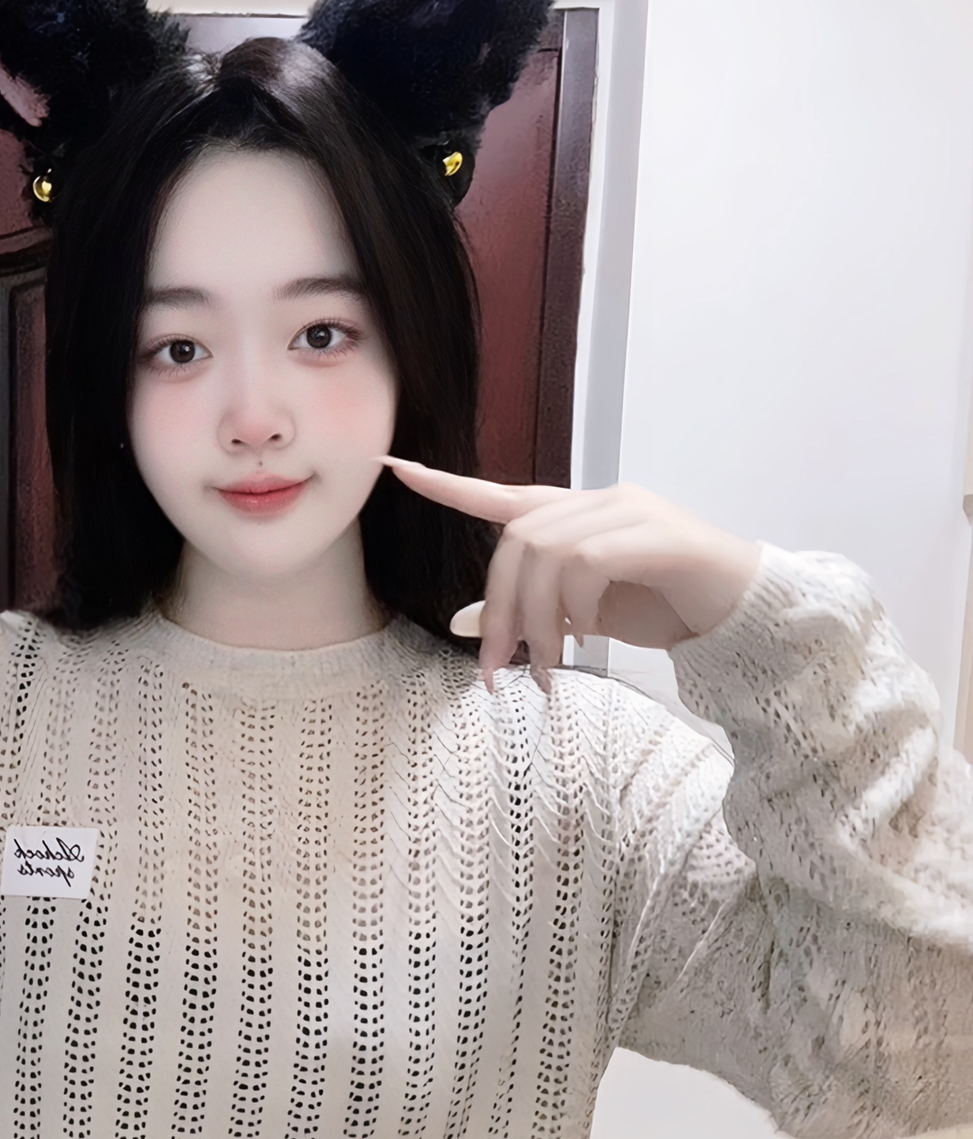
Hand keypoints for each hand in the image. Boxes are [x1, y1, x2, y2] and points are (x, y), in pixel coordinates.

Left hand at [383, 460, 760, 690]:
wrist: (743, 615)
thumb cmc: (667, 609)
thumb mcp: (584, 617)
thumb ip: (530, 610)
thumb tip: (462, 623)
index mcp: (579, 515)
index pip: (504, 496)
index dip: (448, 486)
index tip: (394, 469)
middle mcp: (599, 501)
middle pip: (516, 541)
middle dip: (498, 610)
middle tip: (497, 669)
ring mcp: (629, 511)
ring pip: (546, 553)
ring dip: (535, 618)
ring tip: (551, 666)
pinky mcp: (656, 532)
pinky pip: (587, 562)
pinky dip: (574, 607)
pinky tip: (587, 639)